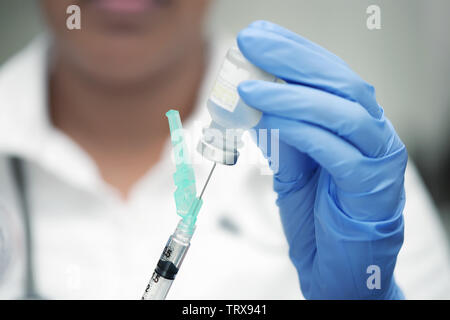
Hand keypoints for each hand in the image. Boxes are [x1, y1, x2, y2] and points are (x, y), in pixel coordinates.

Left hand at [237, 21, 406, 298]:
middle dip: (292, 59)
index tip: (258, 36)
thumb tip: (258, 101)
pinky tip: (268, 119)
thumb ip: (284, 135)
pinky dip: (300, 130)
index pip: (328, 75)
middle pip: (340, 83)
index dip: (294, 51)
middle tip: (253, 44)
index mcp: (355, 125)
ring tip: (250, 88)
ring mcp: (379, 159)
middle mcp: (373, 134)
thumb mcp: (294, 169)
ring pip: (343, 112)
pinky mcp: (373, 188)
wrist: (338, 270)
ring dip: (291, 95)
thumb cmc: (318, 218)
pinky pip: (336, 151)